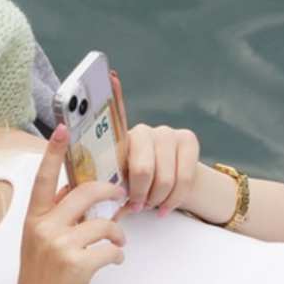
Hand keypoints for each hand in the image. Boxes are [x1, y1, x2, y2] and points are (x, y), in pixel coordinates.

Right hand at [13, 126, 126, 283]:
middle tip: (122, 197)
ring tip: (117, 243)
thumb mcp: (40, 244)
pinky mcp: (78, 265)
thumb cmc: (42, 282)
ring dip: (118, 233)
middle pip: (85, 193)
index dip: (53, 152)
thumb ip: (57, 219)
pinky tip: (114, 261)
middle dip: (111, 192)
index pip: (44, 179)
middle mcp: (43, 229)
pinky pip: (111, 248)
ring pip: (104, 223)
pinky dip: (118, 254)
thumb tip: (85, 197)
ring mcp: (59, 246)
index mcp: (33, 220)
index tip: (63, 128)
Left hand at [109, 70, 202, 215]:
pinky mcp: (188, 140)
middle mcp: (143, 130)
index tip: (110, 76)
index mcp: (119, 139)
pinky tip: (166, 206)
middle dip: (139, 195)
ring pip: (164, 179)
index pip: (116, 113)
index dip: (114, 94)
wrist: (172, 188)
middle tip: (137, 206)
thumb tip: (94, 201)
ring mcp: (167, 133)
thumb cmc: (137, 188)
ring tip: (151, 206)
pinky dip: (173, 200)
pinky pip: (183, 179)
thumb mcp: (118, 188)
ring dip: (157, 200)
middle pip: (141, 168)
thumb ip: (108, 188)